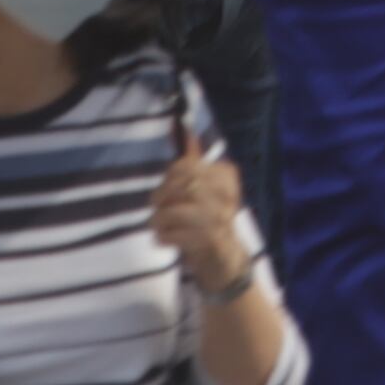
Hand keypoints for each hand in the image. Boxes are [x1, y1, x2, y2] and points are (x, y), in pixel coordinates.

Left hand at [148, 139, 253, 291]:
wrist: (224, 258)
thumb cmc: (208, 217)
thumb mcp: (204, 186)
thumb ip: (193, 159)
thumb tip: (182, 126)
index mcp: (226, 176)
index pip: (186, 166)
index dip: (169, 177)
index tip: (167, 190)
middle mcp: (226, 195)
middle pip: (178, 187)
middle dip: (160, 197)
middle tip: (157, 207)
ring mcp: (219, 218)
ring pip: (172, 211)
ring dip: (158, 220)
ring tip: (159, 225)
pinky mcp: (209, 241)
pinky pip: (172, 234)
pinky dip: (163, 237)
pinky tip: (165, 239)